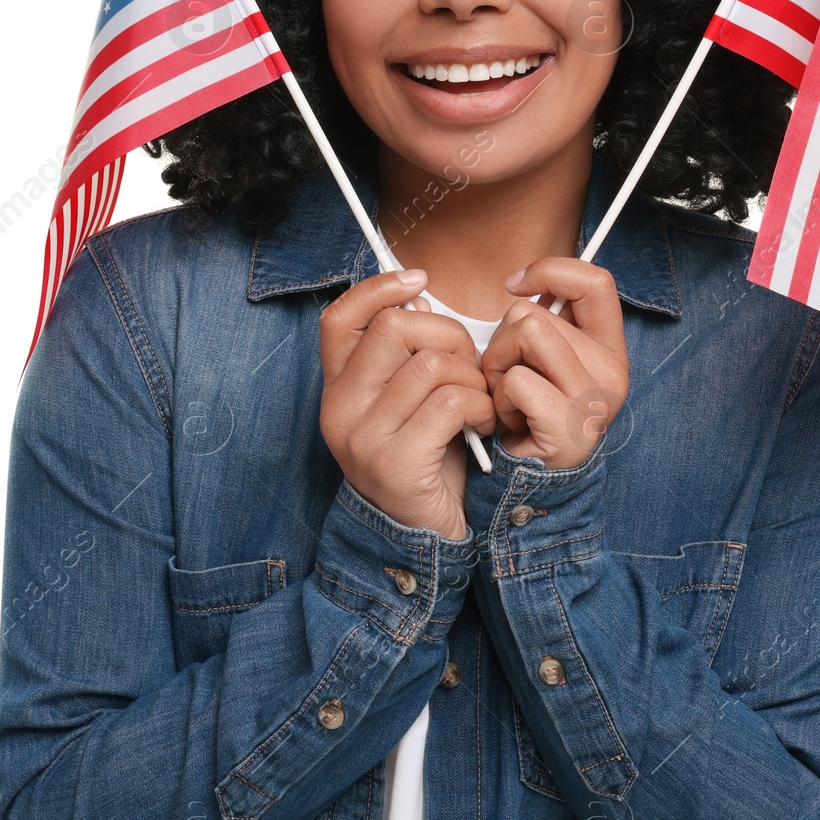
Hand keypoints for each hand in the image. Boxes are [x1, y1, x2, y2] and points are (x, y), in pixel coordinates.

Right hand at [319, 269, 495, 539]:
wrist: (423, 539)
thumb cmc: (427, 459)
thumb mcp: (407, 402)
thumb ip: (405, 355)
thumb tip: (417, 294)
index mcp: (338, 389)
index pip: (340, 317)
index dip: (379, 287)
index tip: (419, 280)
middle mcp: (340, 410)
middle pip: (394, 328)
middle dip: (448, 335)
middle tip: (468, 366)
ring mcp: (363, 438)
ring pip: (430, 363)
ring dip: (472, 377)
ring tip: (479, 402)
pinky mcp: (395, 464)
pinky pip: (449, 402)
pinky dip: (479, 406)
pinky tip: (481, 424)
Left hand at [481, 258, 629, 470]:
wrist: (531, 483)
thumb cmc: (528, 414)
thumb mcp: (545, 360)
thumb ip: (547, 320)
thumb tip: (521, 283)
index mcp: (610, 349)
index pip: (596, 282)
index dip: (551, 271)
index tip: (516, 286)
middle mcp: (612, 371)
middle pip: (536, 313)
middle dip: (502, 341)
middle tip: (508, 378)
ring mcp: (593, 398)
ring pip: (524, 335)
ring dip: (497, 364)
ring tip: (506, 395)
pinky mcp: (568, 423)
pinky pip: (517, 379)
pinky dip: (499, 398)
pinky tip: (509, 420)